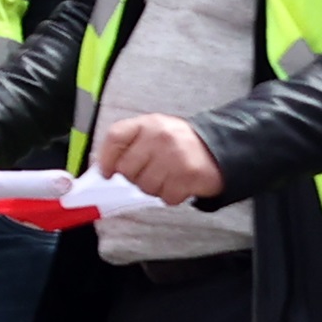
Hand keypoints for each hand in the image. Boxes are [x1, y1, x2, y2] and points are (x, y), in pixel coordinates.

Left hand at [92, 112, 221, 205]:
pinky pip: (166, 197)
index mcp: (148, 124)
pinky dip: (170, 195)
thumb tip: (101, 168)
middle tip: (149, 172)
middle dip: (134, 177)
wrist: (219, 149)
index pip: (115, 137)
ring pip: (144, 186)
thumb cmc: (178, 144)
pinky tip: (178, 184)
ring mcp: (175, 156)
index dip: (106, 158)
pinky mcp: (189, 175)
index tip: (106, 172)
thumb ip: (128, 145)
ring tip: (166, 177)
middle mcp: (161, 137)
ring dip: (153, 188)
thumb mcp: (153, 133)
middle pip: (126, 169)